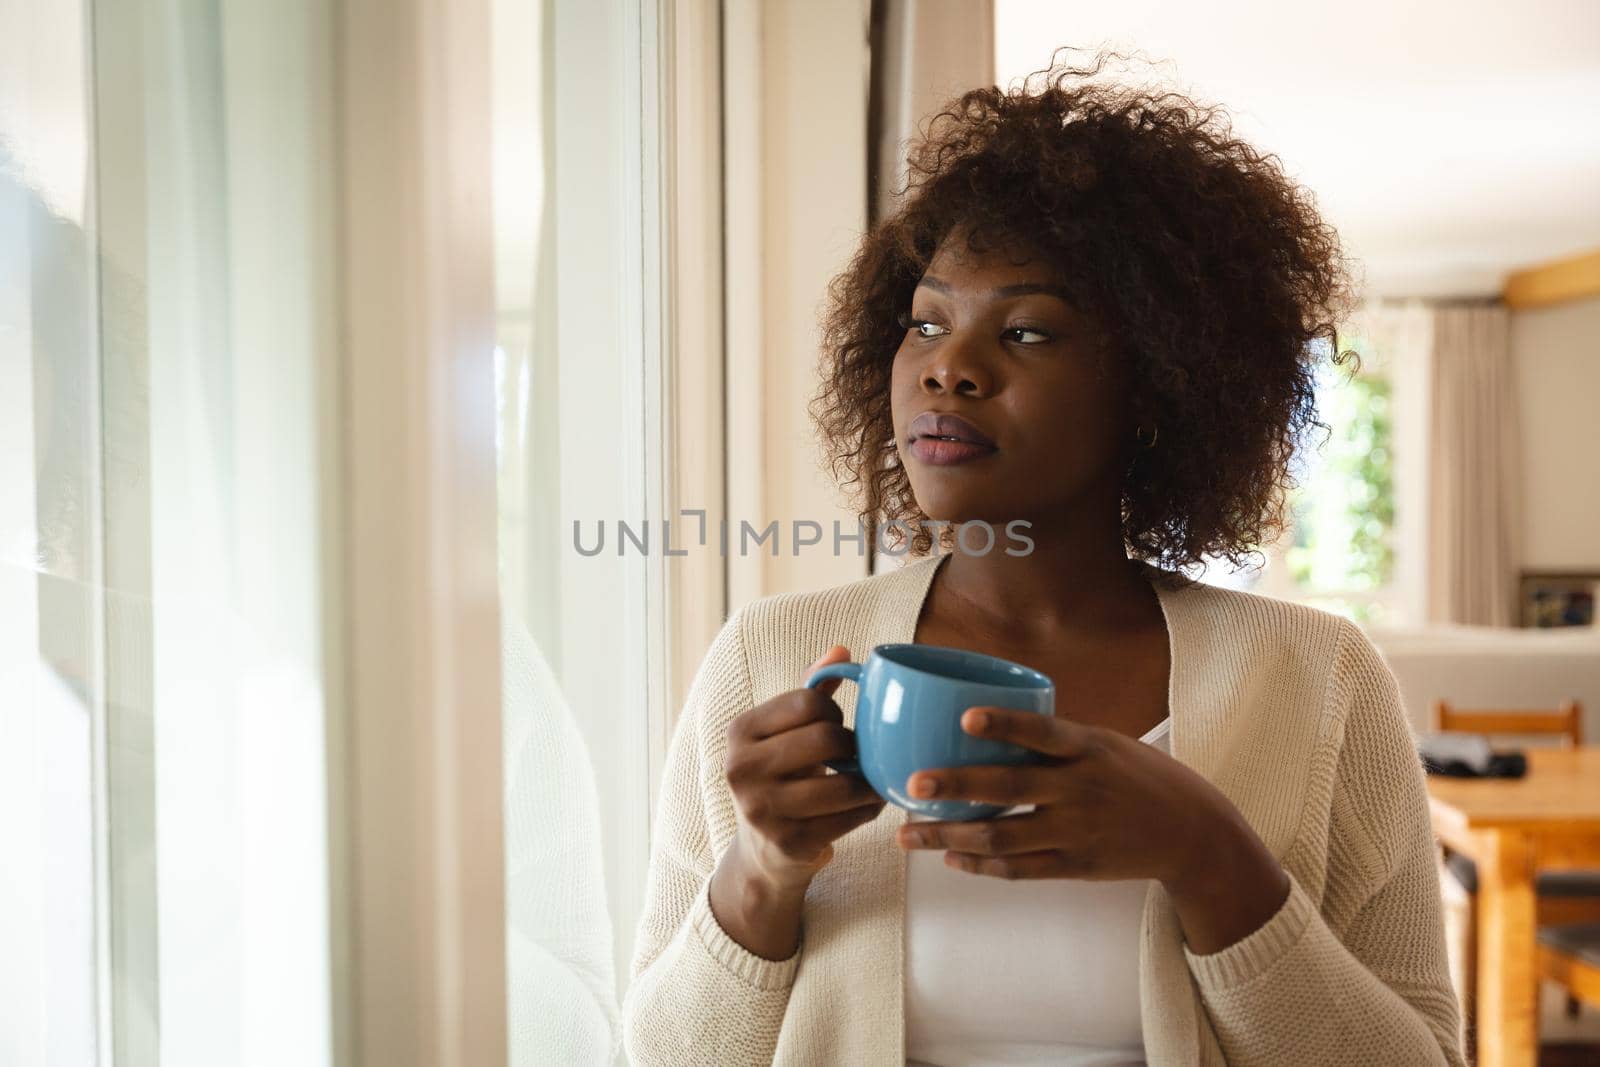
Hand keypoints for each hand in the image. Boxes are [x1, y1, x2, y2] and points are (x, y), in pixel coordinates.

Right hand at [722, 645, 886, 894]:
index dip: (834, 712)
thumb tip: (841, 651)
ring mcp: (762, 809)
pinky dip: (868, 809)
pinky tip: (867, 804)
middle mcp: (742, 769)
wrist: (763, 849)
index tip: (835, 726)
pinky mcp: (788, 843)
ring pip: (844, 785)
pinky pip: (849, 819)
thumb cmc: (781, 775)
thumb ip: (810, 690)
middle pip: (827, 738)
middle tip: (856, 754)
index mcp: (740, 731)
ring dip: (869, 782)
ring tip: (872, 779)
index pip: (807, 701)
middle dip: (853, 745)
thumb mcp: (785, 732)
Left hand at [895, 706, 1288, 951]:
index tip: (966, 718)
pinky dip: (980, 865)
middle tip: (912, 783)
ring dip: (949, 836)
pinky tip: (950, 857)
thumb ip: (1053, 740)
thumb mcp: (1104, 743)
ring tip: (909, 834)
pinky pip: (1018, 870)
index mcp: (1088, 749)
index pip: (1041, 732)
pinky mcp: (1075, 867)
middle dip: (956, 787)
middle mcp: (1080, 789)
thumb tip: (985, 723)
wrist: (1192, 832)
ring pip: (1001, 837)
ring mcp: (1076, 832)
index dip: (1004, 725)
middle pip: (1008, 788)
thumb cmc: (1138, 775)